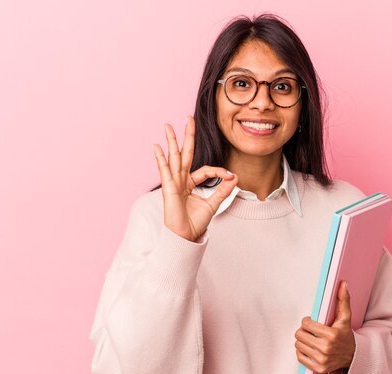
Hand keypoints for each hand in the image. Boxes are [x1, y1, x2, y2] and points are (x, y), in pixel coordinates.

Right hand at [153, 116, 237, 241]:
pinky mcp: (169, 188)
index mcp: (190, 183)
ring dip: (171, 141)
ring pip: (174, 157)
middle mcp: (181, 180)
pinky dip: (161, 159)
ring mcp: (174, 183)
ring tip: (168, 125)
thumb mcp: (213, 204)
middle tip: (188, 118)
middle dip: (187, 136)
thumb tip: (234, 177)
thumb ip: (223, 190)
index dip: (218, 171)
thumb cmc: (196, 223)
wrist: (186, 236)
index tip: (230, 176)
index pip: (205, 169)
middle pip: (185, 153)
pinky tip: (157, 147)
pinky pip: (165, 170)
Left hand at [294, 280, 355, 373]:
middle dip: (304, 331)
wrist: (353, 357)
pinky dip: (302, 352)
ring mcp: (321, 359)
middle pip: (299, 334)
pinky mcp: (317, 368)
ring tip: (312, 339)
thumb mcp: (345, 317)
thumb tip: (343, 284)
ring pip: (298, 345)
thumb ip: (343, 300)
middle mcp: (326, 348)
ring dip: (303, 341)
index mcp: (331, 335)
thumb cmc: (346, 335)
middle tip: (311, 331)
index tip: (312, 322)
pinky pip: (299, 357)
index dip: (307, 321)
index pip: (306, 324)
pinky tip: (311, 348)